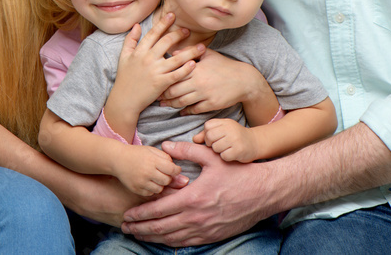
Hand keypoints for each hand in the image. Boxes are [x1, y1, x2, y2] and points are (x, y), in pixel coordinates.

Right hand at [109, 14, 203, 119]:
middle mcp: (148, 59)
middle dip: (179, 34)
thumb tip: (136, 25)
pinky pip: (176, 74)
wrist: (124, 100)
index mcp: (140, 51)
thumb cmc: (124, 78)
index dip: (163, 23)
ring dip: (190, 51)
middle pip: (166, 42)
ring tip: (201, 47)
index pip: (153, 33)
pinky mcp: (161, 83)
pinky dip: (186, 69)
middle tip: (188, 31)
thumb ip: (130, 40)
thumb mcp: (123, 57)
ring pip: (176, 58)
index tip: (172, 15)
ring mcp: (155, 71)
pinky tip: (194, 64)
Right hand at [113, 145, 184, 196]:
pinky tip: (148, 182)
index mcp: (152, 160)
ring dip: (160, 184)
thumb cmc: (137, 153)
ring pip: (159, 189)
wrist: (117, 159)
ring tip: (156, 178)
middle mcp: (147, 172)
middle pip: (167, 181)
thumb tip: (177, 169)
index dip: (176, 170)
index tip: (175, 169)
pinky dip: (151, 189)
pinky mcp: (136, 190)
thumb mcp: (152, 150)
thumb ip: (166, 157)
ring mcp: (141, 182)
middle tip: (164, 173)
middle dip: (168, 177)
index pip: (172, 169)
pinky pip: (150, 194)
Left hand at [120, 141, 271, 246]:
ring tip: (139, 235)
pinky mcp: (213, 235)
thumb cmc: (239, 172)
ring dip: (152, 238)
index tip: (127, 215)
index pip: (158, 209)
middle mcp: (196, 217)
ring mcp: (205, 229)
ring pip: (171, 238)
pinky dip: (171, 243)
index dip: (140, 214)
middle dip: (140, 228)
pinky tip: (164, 240)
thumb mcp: (212, 156)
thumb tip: (165, 146)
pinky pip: (187, 244)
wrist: (264, 192)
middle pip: (160, 228)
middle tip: (125, 227)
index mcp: (193, 198)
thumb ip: (187, 150)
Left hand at [160, 49, 263, 115]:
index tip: (157, 82)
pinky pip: (194, 109)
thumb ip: (190, 52)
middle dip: (164, 95)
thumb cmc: (225, 65)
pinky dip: (186, 111)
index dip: (163, 80)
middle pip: (174, 91)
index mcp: (196, 68)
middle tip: (157, 96)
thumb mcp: (209, 55)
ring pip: (182, 102)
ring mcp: (205, 94)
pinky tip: (181, 111)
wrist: (244, 80)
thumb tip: (175, 50)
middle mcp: (199, 82)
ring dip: (172, 104)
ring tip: (165, 104)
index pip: (174, 75)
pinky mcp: (211, 104)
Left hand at [194, 118, 258, 162]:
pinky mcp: (239, 150)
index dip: (208, 134)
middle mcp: (230, 129)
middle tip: (219, 146)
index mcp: (225, 122)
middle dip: (211, 144)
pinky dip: (226, 158)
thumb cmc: (235, 137)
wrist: (255, 143)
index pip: (208, 126)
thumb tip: (194, 139)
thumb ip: (207, 133)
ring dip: (219, 152)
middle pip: (209, 137)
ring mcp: (235, 139)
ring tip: (227, 149)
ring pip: (215, 148)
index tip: (214, 139)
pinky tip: (232, 155)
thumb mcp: (223, 131)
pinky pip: (224, 156)